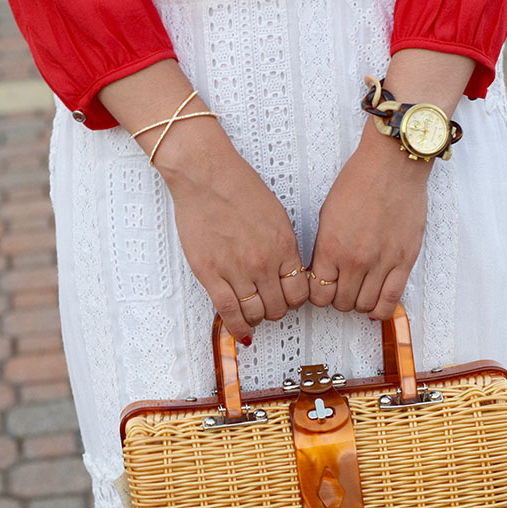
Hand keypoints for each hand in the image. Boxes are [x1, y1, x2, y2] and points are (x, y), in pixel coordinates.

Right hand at [157, 115, 308, 342]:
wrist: (206, 175)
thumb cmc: (238, 187)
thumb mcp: (276, 216)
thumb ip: (283, 247)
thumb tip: (287, 271)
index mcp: (284, 246)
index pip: (300, 292)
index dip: (295, 300)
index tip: (288, 298)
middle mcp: (263, 262)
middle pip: (280, 307)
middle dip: (276, 310)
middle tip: (269, 306)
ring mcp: (237, 269)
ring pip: (255, 312)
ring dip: (256, 318)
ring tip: (253, 315)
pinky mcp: (210, 273)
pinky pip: (228, 311)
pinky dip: (236, 326)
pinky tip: (240, 332)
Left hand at [308, 112, 431, 318]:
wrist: (392, 165)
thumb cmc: (360, 181)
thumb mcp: (327, 215)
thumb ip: (324, 248)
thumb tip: (322, 272)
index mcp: (331, 247)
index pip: (318, 293)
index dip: (318, 295)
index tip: (322, 289)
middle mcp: (355, 260)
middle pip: (341, 303)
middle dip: (338, 300)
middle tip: (341, 289)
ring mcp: (382, 262)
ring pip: (366, 306)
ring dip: (360, 304)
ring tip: (360, 292)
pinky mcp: (405, 260)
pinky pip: (392, 299)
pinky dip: (382, 308)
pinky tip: (377, 304)